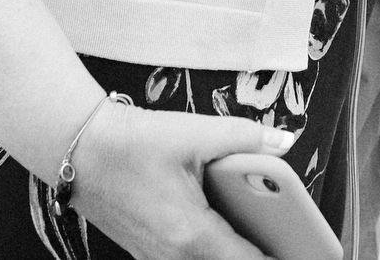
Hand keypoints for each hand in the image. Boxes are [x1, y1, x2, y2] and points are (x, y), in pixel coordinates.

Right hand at [66, 102, 290, 259]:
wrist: (77, 148)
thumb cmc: (132, 142)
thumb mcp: (196, 133)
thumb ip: (247, 137)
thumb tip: (285, 143)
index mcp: (191, 234)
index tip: (303, 252)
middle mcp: (173, 256)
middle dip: (258, 256)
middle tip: (287, 242)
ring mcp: (156, 257)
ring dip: (234, 253)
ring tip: (263, 235)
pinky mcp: (146, 250)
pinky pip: (188, 259)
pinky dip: (212, 249)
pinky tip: (225, 227)